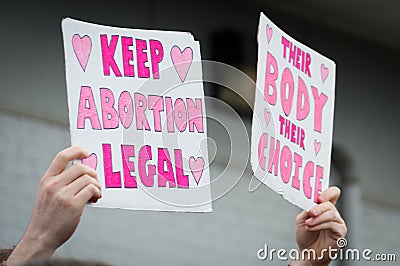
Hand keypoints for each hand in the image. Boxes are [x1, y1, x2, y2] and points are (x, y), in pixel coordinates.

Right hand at [7, 146, 100, 265]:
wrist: (41, 237)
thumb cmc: (49, 216)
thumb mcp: (48, 193)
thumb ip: (61, 181)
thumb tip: (84, 171)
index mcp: (47, 180)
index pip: (62, 156)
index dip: (77, 151)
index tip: (86, 153)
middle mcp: (53, 185)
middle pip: (81, 167)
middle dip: (93, 173)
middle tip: (95, 182)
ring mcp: (63, 195)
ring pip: (88, 179)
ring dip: (97, 185)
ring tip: (95, 194)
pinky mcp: (73, 205)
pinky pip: (92, 189)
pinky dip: (97, 193)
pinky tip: (95, 198)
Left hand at [291, 187, 346, 265]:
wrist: (307, 251)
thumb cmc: (305, 235)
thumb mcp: (302, 218)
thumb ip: (307, 209)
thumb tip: (312, 202)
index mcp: (324, 207)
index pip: (332, 193)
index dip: (328, 192)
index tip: (319, 197)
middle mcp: (332, 213)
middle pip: (330, 204)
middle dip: (319, 208)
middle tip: (310, 212)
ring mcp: (338, 222)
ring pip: (331, 214)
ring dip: (318, 218)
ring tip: (308, 224)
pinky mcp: (341, 231)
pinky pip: (332, 224)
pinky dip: (320, 225)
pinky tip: (311, 228)